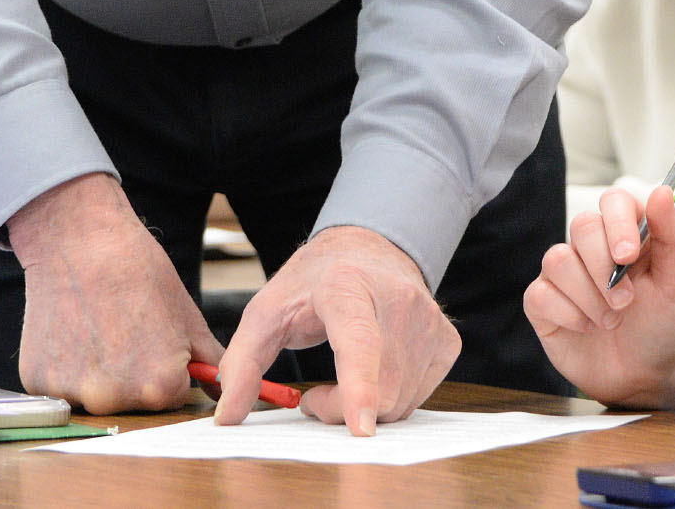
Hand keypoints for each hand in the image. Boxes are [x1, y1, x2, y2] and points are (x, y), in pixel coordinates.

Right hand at [4, 174, 221, 413]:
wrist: (81, 241)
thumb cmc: (139, 272)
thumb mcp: (189, 318)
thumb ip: (211, 362)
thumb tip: (225, 391)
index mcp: (158, 388)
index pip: (171, 396)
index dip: (166, 366)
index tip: (152, 337)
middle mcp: (113, 399)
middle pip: (132, 402)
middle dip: (133, 375)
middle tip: (123, 331)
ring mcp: (72, 392)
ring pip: (94, 395)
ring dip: (97, 373)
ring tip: (96, 328)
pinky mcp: (37, 382)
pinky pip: (60, 387)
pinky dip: (64, 367)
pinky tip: (71, 331)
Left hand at [215, 225, 458, 434]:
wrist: (368, 249)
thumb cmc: (313, 283)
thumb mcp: (267, 311)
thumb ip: (243, 362)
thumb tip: (228, 416)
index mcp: (347, 286)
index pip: (359, 343)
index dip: (359, 387)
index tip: (361, 426)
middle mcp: (397, 299)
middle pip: (379, 389)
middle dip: (340, 410)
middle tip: (314, 398)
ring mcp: (429, 320)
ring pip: (400, 401)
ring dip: (365, 408)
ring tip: (342, 379)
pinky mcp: (447, 341)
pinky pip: (417, 398)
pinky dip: (391, 400)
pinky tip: (375, 374)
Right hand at [522, 185, 674, 407]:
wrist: (643, 376)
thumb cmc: (661, 324)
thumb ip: (672, 235)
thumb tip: (661, 191)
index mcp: (626, 233)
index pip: (613, 201)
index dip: (617, 222)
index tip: (629, 255)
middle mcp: (591, 246)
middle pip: (582, 226)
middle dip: (604, 269)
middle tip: (626, 302)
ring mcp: (564, 273)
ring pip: (557, 260)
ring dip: (589, 298)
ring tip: (611, 320)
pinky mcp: (542, 301)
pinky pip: (539, 294)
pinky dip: (569, 316)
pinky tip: (587, 328)